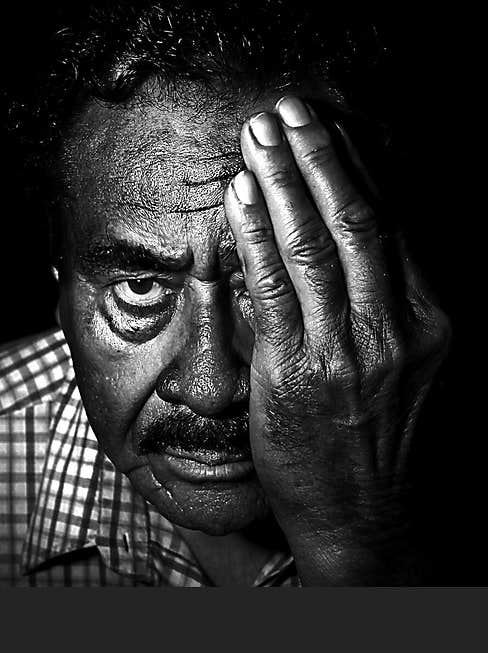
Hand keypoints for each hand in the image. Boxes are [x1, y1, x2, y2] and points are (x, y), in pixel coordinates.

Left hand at [223, 97, 449, 584]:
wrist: (371, 525)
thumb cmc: (386, 447)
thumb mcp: (415, 372)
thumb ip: (394, 308)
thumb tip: (361, 244)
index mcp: (431, 322)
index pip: (391, 224)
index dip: (358, 168)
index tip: (332, 128)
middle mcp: (395, 328)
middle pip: (354, 219)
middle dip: (316, 157)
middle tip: (287, 110)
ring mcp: (344, 350)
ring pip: (310, 244)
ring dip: (279, 181)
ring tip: (257, 136)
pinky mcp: (293, 373)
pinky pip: (269, 288)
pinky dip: (252, 236)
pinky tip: (237, 198)